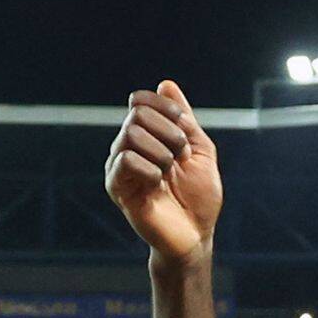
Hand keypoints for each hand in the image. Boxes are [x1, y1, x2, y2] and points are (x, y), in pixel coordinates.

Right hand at [106, 80, 223, 260]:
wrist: (196, 234)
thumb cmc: (200, 196)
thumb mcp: (200, 150)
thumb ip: (184, 119)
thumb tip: (166, 84)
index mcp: (148, 136)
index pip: (141, 101)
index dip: (164, 106)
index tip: (184, 124)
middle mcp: (128, 146)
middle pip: (137, 114)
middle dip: (169, 131)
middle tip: (180, 156)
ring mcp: (120, 166)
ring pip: (131, 134)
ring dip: (161, 151)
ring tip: (169, 172)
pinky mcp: (116, 186)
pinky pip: (125, 160)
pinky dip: (149, 168)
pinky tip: (158, 183)